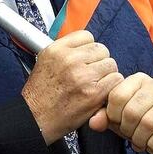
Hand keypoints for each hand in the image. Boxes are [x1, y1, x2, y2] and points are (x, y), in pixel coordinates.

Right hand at [22, 30, 122, 144]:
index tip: (86, 56)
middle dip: (99, 61)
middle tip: (91, 73)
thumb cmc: (41, 93)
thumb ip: (64, 51)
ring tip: (95, 83)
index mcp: (56, 50)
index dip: (89, 47)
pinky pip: (116, 80)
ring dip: (107, 74)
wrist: (37, 117)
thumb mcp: (44, 62)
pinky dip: (112, 87)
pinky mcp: (94, 93)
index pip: (86, 36)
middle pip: (102, 49)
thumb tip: (85, 46)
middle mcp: (69, 60)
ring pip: (111, 64)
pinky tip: (101, 92)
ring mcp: (83, 76)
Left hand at [88, 72, 152, 153]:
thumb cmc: (142, 119)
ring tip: (139, 141)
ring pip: (148, 123)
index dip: (113, 115)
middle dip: (127, 129)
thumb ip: (104, 116)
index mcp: (137, 80)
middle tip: (129, 135)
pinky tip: (152, 144)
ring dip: (140, 139)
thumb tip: (93, 123)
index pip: (117, 96)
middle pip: (132, 111)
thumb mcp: (120, 115)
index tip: (116, 123)